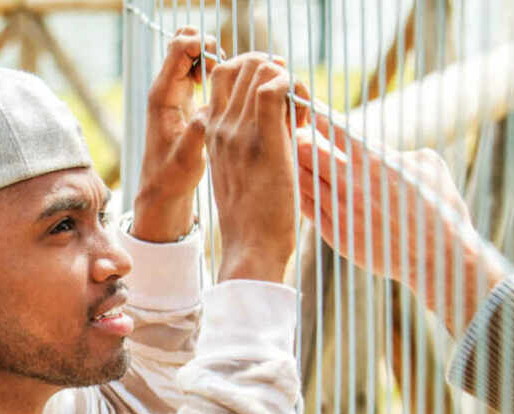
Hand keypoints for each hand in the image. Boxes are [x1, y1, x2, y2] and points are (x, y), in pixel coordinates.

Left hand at [132, 28, 219, 242]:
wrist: (161, 189)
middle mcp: (165, 88)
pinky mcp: (183, 98)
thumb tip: (207, 113)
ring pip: (190, 53)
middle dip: (207, 45)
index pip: (179, 48)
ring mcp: (173, 91)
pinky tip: (228, 90)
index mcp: (162, 96)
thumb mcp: (187, 159)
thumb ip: (196, 135)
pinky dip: (213, 69)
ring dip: (212, 57)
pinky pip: (196, 69)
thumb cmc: (171, 177)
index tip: (222, 63)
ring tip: (231, 79)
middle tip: (226, 68)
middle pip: (182, 42)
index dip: (203, 45)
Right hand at [205, 52, 309, 282]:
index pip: (222, 74)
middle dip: (271, 69)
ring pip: (259, 71)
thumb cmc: (252, 218)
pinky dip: (292, 87)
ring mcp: (239, 134)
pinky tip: (303, 112)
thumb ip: (243, 144)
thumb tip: (269, 122)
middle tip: (291, 98)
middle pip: (240, 65)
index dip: (251, 70)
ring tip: (299, 110)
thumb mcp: (236, 174)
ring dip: (286, 79)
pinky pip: (273, 90)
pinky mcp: (265, 143)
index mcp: (211, 134)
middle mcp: (220, 128)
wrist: (251, 249)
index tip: (274, 91)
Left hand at [295, 111, 503, 332]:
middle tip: (296, 134)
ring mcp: (341, 211)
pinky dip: (304, 194)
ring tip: (297, 160)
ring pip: (301, 181)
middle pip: (305, 152)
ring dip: (297, 168)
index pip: (334, 129)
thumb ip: (396, 151)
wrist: (439, 258)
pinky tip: (304, 188)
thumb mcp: (428, 165)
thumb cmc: (440, 207)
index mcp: (375, 161)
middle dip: (298, 140)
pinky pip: (307, 208)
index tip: (304, 104)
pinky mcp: (335, 235)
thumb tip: (381, 149)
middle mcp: (352, 185)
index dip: (315, 114)